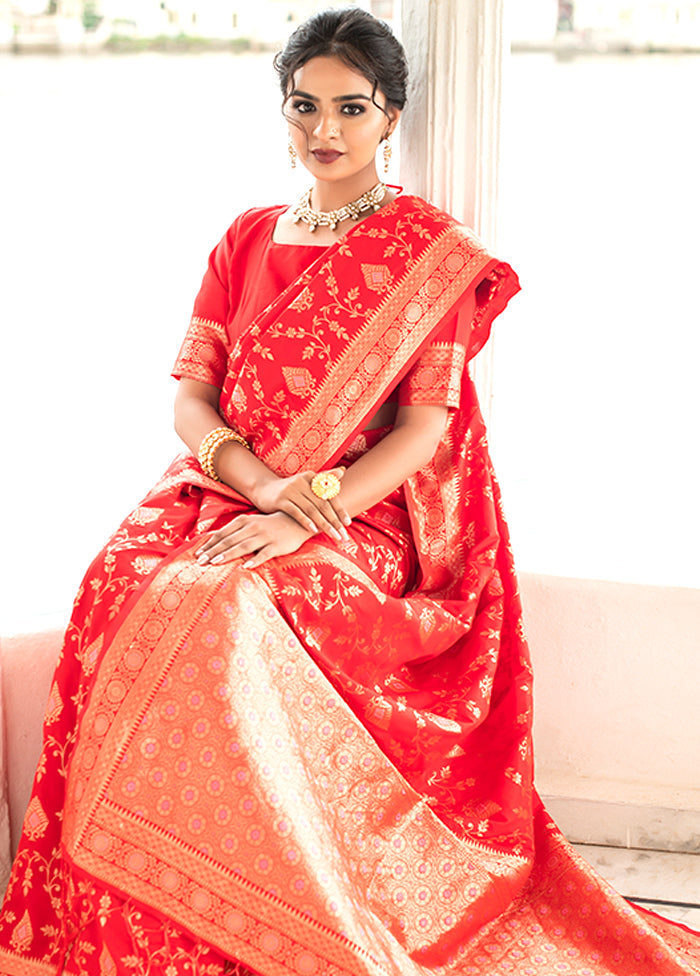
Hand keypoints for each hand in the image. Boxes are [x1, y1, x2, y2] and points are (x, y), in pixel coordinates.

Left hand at [195, 511, 312, 569]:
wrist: (296, 521)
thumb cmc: (268, 525)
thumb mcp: (250, 524)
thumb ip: (234, 532)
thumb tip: (212, 542)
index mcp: (243, 521)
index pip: (222, 534)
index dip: (208, 544)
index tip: (195, 554)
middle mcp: (252, 527)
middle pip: (229, 540)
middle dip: (213, 551)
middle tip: (199, 562)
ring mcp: (265, 536)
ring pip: (244, 546)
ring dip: (228, 554)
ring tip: (215, 562)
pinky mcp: (277, 545)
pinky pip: (265, 553)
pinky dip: (255, 560)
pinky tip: (245, 566)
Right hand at [253, 468, 350, 541]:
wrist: (263, 489)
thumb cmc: (290, 489)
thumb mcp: (306, 482)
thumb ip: (324, 478)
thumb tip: (343, 470)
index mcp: (311, 477)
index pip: (330, 495)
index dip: (340, 509)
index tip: (348, 523)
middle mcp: (302, 481)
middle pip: (323, 504)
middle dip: (335, 521)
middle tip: (343, 535)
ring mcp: (291, 490)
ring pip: (312, 510)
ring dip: (324, 524)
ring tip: (334, 535)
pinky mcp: (280, 499)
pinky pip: (296, 512)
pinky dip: (306, 521)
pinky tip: (313, 530)